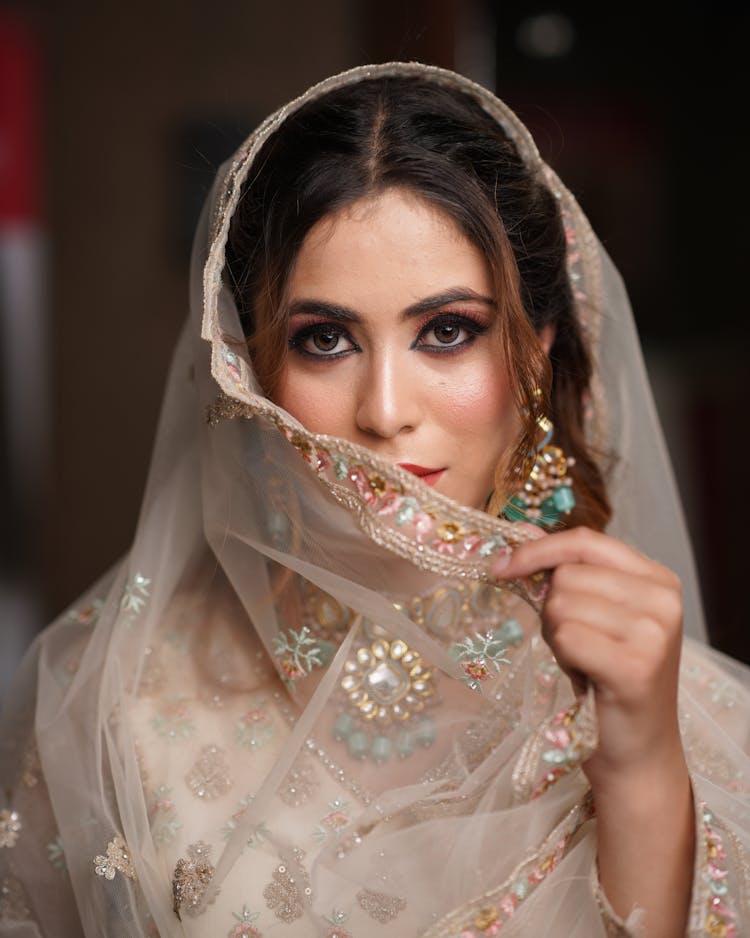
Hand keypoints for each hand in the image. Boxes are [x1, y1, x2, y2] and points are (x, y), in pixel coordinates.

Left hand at [494, 526, 694, 933]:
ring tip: (584, 662)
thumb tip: (519, 529)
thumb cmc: (608, 681)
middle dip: (554, 609)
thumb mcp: (592, 615)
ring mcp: (654, 632)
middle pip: (567, 575)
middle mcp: (663, 599)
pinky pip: (566, 637)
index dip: (537, 549)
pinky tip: (584, 677)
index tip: (500, 565)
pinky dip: (563, 658)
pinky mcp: (636, 665)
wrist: (636, 752)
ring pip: (562, 605)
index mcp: (657, 578)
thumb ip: (565, 570)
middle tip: (577, 644)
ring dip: (558, 636)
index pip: (585, 540)